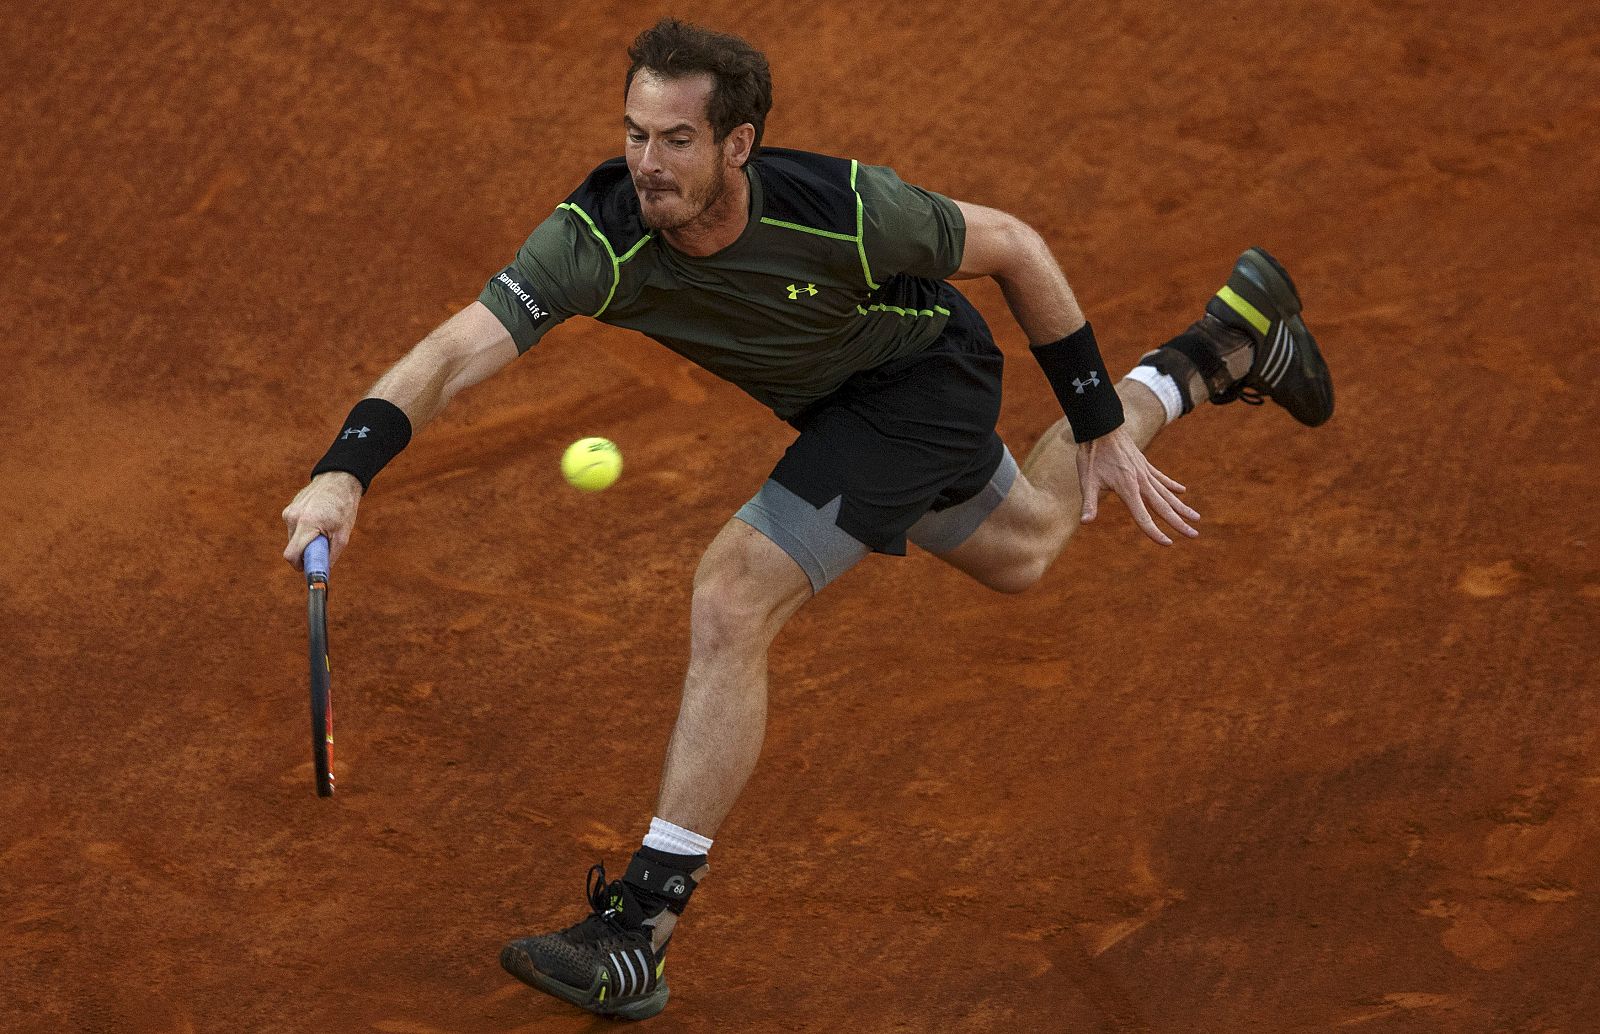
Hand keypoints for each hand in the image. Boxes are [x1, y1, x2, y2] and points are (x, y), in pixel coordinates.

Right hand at [282, 471, 362, 570]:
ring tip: (323, 530)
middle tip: (322, 547)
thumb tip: (324, 573)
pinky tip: (318, 520)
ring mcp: (289, 511)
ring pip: (292, 538)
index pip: (291, 555)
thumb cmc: (343, 507)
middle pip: (292, 548)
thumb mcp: (343, 535)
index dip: (299, 566)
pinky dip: (304, 530)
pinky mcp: (289, 508)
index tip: (308, 568)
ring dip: (305, 541)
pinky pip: (293, 527)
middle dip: (305, 553)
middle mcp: (293, 517)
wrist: (339, 480)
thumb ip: (331, 555)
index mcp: (306, 524)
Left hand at [1075, 426, 1198, 545]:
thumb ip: (1088, 502)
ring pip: (1167, 493)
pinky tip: (1182, 491)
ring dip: (1182, 507)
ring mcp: (1145, 472)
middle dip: (1179, 523)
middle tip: (1194, 535)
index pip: (1143, 517)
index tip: (1168, 543)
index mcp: (1128, 489)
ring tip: (1196, 517)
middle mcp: (1141, 482)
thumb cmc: (1092, 455)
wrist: (1102, 427)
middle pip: (1163, 507)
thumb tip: (1085, 522)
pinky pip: (1162, 478)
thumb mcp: (1087, 481)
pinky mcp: (1145, 464)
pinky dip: (1172, 485)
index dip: (1155, 532)